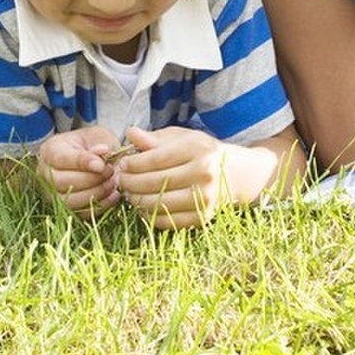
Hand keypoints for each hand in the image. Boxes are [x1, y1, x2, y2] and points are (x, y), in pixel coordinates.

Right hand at [36, 127, 122, 219]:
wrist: (93, 156)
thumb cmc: (92, 143)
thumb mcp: (97, 136)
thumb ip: (99, 143)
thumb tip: (103, 153)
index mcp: (50, 150)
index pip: (61, 159)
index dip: (82, 162)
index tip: (101, 164)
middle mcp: (45, 174)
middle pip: (62, 182)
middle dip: (91, 179)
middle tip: (111, 171)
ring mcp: (52, 194)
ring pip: (69, 201)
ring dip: (96, 193)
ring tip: (113, 182)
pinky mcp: (65, 209)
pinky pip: (80, 213)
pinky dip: (99, 206)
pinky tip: (113, 194)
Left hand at [114, 126, 255, 228]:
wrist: (234, 174)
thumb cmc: (200, 151)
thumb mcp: (180, 138)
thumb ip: (154, 138)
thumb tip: (130, 133)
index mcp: (197, 149)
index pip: (156, 159)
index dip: (133, 163)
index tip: (122, 164)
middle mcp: (204, 174)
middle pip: (155, 183)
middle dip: (130, 183)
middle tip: (120, 180)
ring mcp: (204, 198)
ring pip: (158, 204)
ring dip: (137, 200)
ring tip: (129, 192)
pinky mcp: (202, 217)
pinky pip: (167, 221)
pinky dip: (150, 215)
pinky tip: (143, 205)